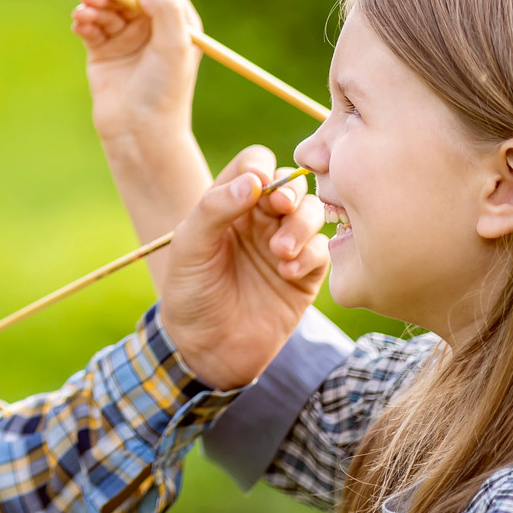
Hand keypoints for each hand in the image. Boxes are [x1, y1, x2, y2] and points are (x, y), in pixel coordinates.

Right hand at [71, 0, 201, 152]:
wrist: (139, 133)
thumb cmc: (164, 93)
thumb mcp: (174, 49)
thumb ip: (166, 12)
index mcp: (177, 23)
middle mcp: (152, 28)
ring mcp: (127, 38)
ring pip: (106, 8)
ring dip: (92, 7)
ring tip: (81, 15)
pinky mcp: (103, 51)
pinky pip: (91, 26)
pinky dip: (83, 22)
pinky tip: (79, 26)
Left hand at [157, 146, 328, 389]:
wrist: (206, 349)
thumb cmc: (190, 292)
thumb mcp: (189, 246)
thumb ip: (215, 207)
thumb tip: (255, 180)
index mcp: (229, 203)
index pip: (255, 164)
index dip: (260, 167)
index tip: (257, 185)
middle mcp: (260, 219)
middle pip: (291, 184)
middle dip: (290, 192)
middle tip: (280, 208)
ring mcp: (285, 244)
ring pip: (313, 212)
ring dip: (302, 224)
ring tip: (280, 251)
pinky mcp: (305, 274)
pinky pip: (323, 249)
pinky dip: (311, 254)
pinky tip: (287, 271)